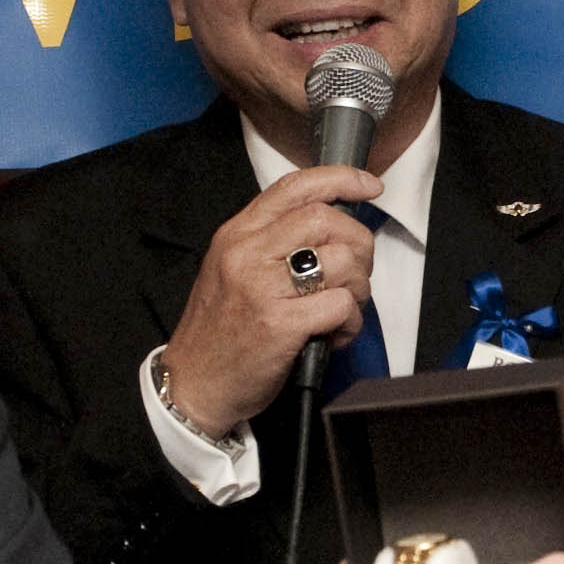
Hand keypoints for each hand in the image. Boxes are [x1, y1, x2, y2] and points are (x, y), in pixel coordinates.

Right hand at [163, 164, 388, 435]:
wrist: (193, 384)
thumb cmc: (221, 331)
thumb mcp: (233, 270)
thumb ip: (273, 243)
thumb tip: (333, 226)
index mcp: (237, 234)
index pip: (294, 187)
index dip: (341, 179)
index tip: (370, 187)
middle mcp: (247, 253)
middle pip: (327, 220)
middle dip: (359, 245)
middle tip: (355, 275)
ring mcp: (262, 288)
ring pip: (343, 262)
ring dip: (358, 289)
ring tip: (342, 311)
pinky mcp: (279, 324)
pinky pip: (341, 306)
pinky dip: (350, 324)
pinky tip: (334, 336)